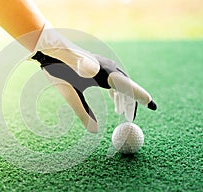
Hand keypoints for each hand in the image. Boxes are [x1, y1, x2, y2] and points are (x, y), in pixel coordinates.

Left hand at [32, 27, 156, 131]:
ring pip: (120, 83)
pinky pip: (112, 79)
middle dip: (131, 103)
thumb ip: (82, 111)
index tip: (153, 106)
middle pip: (126, 86)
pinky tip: (114, 100)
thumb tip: (95, 131)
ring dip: (122, 98)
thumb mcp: (69, 93)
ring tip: (122, 114)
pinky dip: (115, 91)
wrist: (49, 49)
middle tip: (131, 119)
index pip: (128, 86)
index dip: (141, 96)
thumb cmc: (58, 70)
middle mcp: (107, 67)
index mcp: (103, 72)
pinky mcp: (97, 65)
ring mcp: (103, 64)